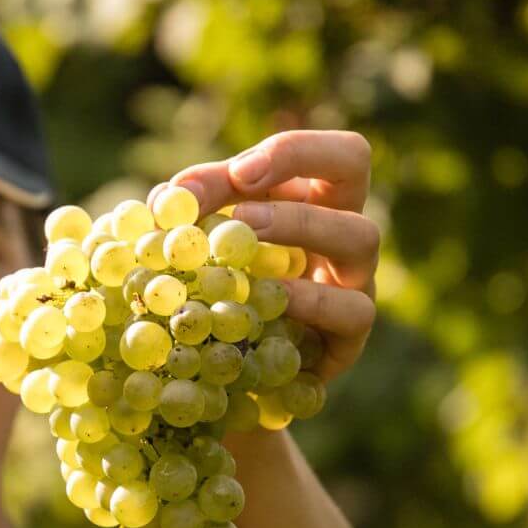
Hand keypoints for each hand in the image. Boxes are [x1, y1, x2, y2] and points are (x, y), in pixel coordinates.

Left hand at [150, 130, 378, 382]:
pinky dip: (308, 302)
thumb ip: (191, 216)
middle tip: (240, 190)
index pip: (320, 146)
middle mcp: (340, 227)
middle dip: (295, 165)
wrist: (223, 381)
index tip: (238, 172)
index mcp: (308, 196)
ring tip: (242, 237)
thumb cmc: (215, 299)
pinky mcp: (350, 338)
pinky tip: (270, 300)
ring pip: (361, 234)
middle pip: (353, 163)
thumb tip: (166, 199)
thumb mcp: (202, 248)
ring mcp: (354, 281)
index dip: (289, 149)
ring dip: (299, 225)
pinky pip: (351, 311)